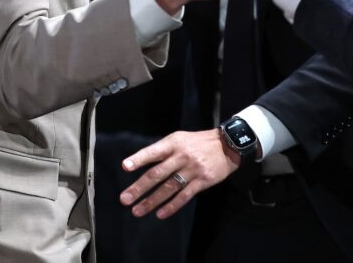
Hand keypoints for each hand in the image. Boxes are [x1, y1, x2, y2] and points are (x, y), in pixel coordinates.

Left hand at [119, 129, 239, 218]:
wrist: (227, 145)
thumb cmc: (198, 142)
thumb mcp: (180, 139)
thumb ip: (163, 150)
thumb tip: (140, 163)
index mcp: (174, 143)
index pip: (154, 152)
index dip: (139, 159)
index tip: (126, 167)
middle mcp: (182, 156)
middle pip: (157, 173)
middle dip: (139, 187)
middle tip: (125, 199)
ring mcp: (192, 169)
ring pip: (168, 188)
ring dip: (151, 201)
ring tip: (137, 211)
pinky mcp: (203, 181)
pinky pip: (184, 196)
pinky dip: (171, 206)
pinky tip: (160, 213)